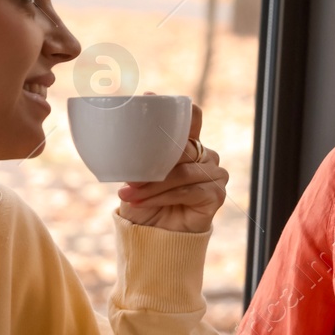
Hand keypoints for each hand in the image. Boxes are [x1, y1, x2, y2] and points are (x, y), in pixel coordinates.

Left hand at [116, 103, 227, 232]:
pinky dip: (163, 197)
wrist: (157, 237)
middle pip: (183, 147)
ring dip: (153, 186)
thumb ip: (138, 160)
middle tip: (129, 178)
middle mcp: (205, 156)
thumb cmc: (147, 204)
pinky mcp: (216, 194)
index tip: (149, 97)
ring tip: (130, 195)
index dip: (176, 109)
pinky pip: (188, 191)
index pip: (192, 118)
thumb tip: (118, 147)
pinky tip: (144, 202)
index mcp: (189, 145)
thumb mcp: (139, 178)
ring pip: (182, 172)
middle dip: (154, 162)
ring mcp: (214, 174)